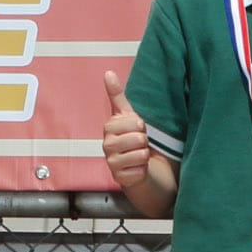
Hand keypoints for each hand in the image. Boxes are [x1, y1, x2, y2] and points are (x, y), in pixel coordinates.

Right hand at [100, 71, 149, 193]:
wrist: (134, 166)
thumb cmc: (131, 140)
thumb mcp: (127, 116)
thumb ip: (117, 95)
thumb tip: (108, 73)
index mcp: (109, 128)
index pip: (136, 122)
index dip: (142, 127)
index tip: (136, 130)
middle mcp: (107, 145)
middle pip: (139, 138)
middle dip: (144, 142)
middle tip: (137, 144)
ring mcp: (111, 162)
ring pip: (141, 154)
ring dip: (144, 156)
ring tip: (137, 155)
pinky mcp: (119, 178)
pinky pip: (141, 170)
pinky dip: (143, 170)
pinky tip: (137, 168)